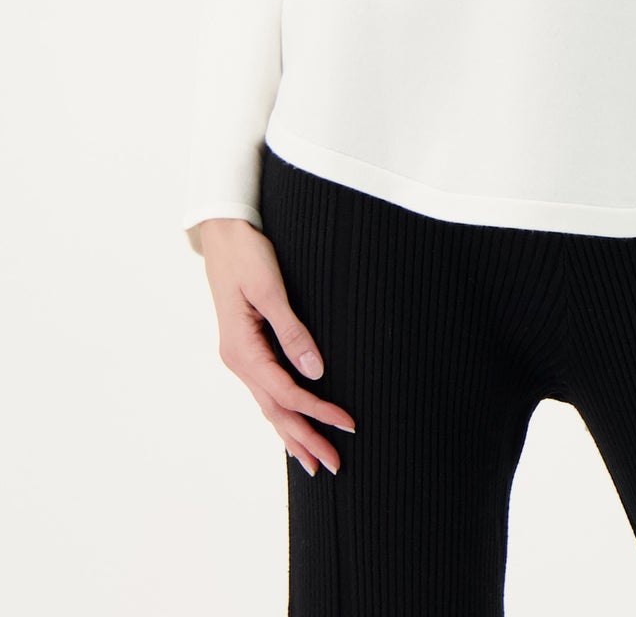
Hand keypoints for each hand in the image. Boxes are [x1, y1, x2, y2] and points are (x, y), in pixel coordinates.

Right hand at [198, 218, 355, 476]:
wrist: (223, 232)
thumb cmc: (247, 255)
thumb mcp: (270, 289)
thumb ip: (292, 331)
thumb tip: (315, 372)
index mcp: (241, 350)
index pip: (287, 393)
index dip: (318, 412)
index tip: (348, 424)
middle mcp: (238, 360)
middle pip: (276, 410)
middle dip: (306, 438)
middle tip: (335, 466)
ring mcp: (239, 356)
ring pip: (269, 405)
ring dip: (292, 433)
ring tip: (314, 463)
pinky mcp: (246, 348)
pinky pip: (265, 390)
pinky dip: (280, 413)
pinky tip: (289, 428)